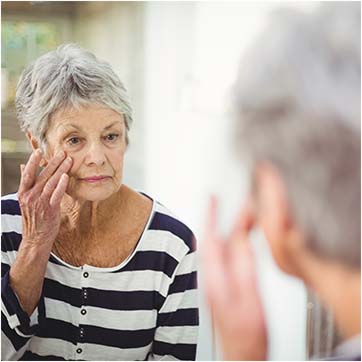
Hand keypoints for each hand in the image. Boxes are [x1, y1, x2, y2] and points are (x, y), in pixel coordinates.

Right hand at [18, 149, 71, 249]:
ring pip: (51, 182)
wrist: (36, 239)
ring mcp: (40, 203)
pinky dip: (61, 185)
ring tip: (69, 160)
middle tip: (62, 152)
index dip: (34, 162)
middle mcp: (30, 196)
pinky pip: (56, 195)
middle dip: (53, 162)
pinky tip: (66, 177)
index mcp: (23, 193)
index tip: (40, 151)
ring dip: (61, 170)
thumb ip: (26, 183)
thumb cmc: (33, 218)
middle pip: (42, 175)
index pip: (28, 174)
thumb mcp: (25, 200)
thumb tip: (23, 166)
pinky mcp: (50, 209)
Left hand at [201, 196, 267, 360]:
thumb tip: (241, 237)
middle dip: (223, 219)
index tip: (212, 197)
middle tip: (238, 205)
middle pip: (214, 240)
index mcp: (213, 278)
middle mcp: (209, 277)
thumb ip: (244, 265)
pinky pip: (224, 255)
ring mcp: (213, 281)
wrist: (241, 353)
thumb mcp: (250, 295)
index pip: (209, 238)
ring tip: (244, 217)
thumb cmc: (246, 334)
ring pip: (219, 247)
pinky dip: (232, 241)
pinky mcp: (220, 285)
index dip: (210, 215)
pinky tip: (240, 238)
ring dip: (229, 229)